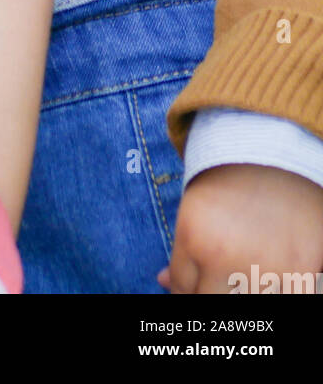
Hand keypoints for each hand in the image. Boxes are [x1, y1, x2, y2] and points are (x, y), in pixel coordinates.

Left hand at [161, 163, 322, 292]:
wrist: (278, 154)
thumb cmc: (230, 181)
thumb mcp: (193, 208)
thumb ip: (180, 251)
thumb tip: (164, 282)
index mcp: (193, 237)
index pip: (181, 290)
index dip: (187, 289)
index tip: (199, 281)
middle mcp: (225, 257)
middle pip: (208, 304)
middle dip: (211, 294)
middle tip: (220, 279)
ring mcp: (263, 268)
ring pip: (246, 309)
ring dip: (244, 295)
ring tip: (246, 273)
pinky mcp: (300, 273)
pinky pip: (283, 300)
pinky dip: (277, 293)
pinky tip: (273, 275)